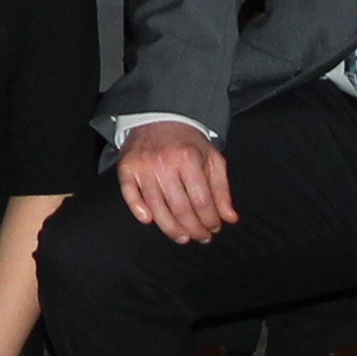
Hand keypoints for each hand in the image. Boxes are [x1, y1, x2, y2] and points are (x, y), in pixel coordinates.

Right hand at [113, 123, 237, 245]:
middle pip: (179, 207)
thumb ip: (221, 190)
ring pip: (156, 206)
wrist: (160, 117)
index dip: (209, 220)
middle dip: (193, 228)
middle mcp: (164, 162)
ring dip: (170, 228)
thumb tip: (230, 219)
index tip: (215, 229)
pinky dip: (137, 210)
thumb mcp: (212, 159)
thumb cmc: (188, 142)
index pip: (201, 200)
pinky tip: (149, 221)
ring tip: (183, 238)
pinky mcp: (126, 168)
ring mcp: (143, 166)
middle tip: (201, 238)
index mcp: (188, 158)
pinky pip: (129, 195)